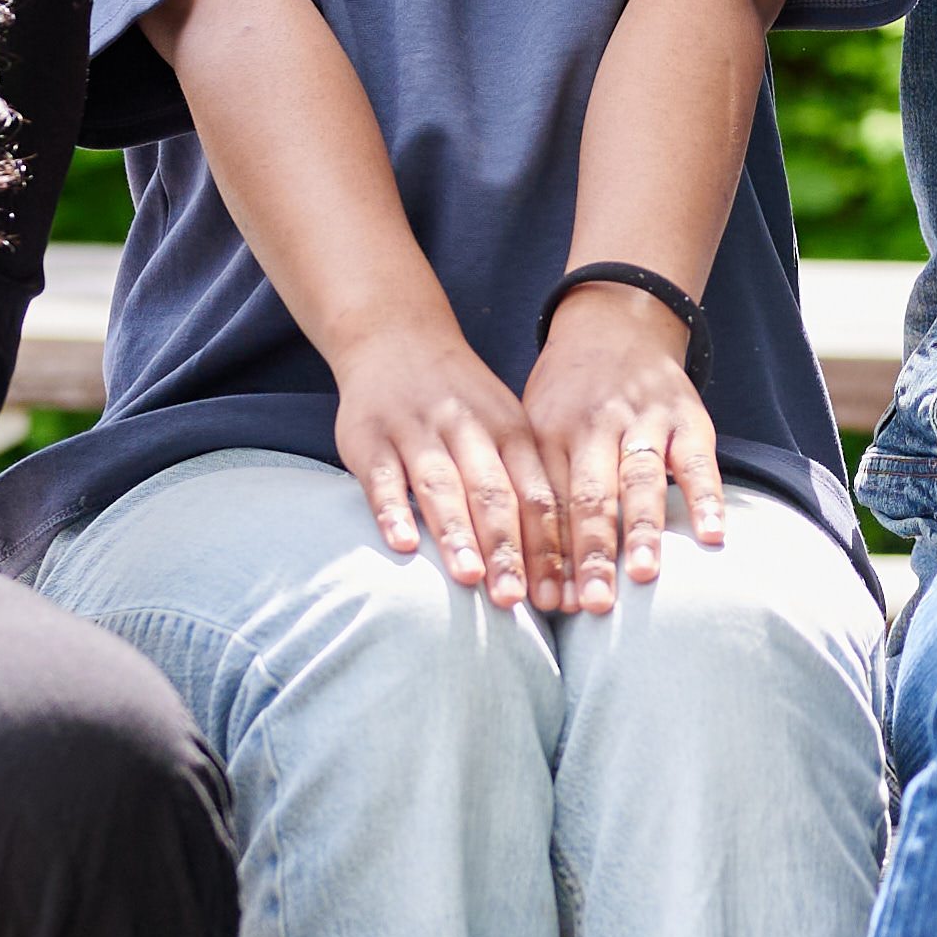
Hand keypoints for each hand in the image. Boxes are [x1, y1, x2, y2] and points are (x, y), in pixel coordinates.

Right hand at [333, 317, 562, 608]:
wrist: (396, 336)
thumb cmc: (463, 403)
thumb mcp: (506, 427)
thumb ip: (528, 483)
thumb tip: (566, 562)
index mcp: (510, 430)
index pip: (537, 494)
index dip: (549, 547)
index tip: (559, 597)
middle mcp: (467, 428)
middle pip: (493, 493)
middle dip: (507, 548)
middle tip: (515, 599)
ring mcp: (416, 430)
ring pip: (441, 485)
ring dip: (456, 532)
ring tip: (469, 578)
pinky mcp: (370, 437)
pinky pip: (383, 476)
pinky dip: (393, 510)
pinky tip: (403, 543)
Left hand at [523, 281, 722, 615]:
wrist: (616, 324)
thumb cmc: (568, 397)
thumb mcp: (536, 428)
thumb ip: (536, 490)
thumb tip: (527, 572)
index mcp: (550, 434)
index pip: (547, 505)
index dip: (549, 556)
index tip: (550, 605)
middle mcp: (595, 426)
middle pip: (590, 498)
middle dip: (591, 554)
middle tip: (593, 605)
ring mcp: (644, 420)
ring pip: (640, 479)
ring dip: (642, 529)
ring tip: (643, 575)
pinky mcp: (688, 416)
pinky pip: (698, 460)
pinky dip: (706, 497)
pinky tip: (712, 535)